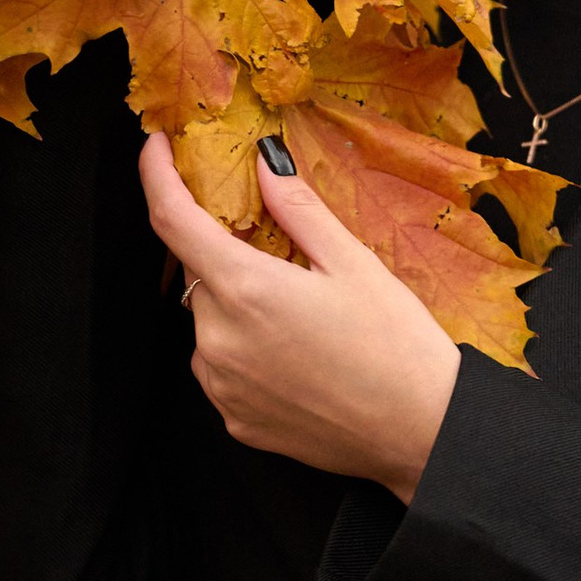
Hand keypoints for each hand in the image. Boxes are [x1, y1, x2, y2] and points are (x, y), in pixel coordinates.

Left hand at [138, 129, 461, 501]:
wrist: (422, 433)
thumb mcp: (353, 262)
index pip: (172, 219)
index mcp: (245, 290)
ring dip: (237, 303)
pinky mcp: (234, 420)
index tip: (158, 147)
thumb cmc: (397, 346)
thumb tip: (262, 162)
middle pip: (197, 273)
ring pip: (209, 320)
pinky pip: (222, 367)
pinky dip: (245, 348)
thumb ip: (298, 208)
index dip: (157, 175)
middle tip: (277, 248)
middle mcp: (218, 340)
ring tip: (301, 314)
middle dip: (226, 251)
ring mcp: (221, 386)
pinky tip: (296, 353)